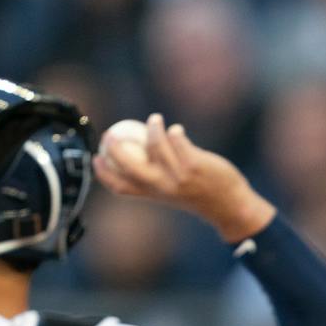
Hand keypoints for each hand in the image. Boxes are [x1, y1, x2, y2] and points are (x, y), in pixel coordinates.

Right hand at [91, 114, 273, 240]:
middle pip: (129, 165)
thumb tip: (138, 154)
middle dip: (116, 146)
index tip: (96, 156)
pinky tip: (175, 130)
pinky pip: (177, 140)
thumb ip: (156, 177)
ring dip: (153, 128)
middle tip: (114, 131)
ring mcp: (178, 177)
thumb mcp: (172, 191)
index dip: (103, 172)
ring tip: (155, 120)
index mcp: (153, 194)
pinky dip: (174, 132)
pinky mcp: (194, 165)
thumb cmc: (198, 194)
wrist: (228, 205)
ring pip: (155, 145)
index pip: (120, 186)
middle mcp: (162, 187)